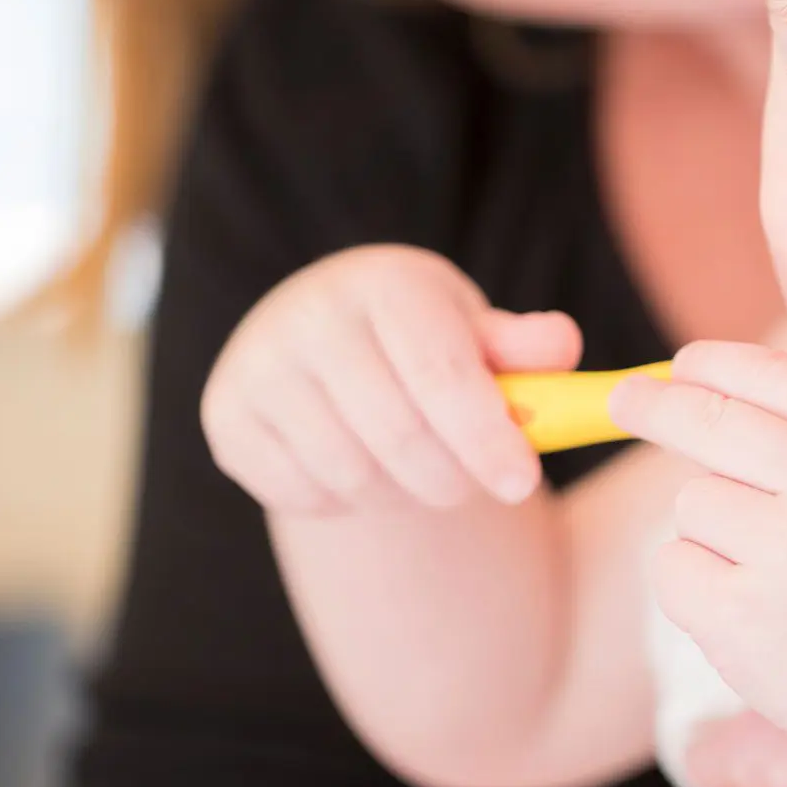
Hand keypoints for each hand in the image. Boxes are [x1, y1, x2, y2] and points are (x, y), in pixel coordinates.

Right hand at [203, 244, 580, 514]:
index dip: (485, 435)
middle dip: (452, 478)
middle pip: (398, 434)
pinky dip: (342, 503)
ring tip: (415, 471)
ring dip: (399, 494)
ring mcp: (257, 365)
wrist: (322, 340)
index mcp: (384, 284)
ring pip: (350, 474)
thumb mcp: (474, 332)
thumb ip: (524, 347)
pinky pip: (299, 495)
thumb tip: (562, 344)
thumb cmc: (419, 339)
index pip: (439, 372)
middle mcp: (309, 315)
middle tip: (476, 487)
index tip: (522, 484)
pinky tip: (356, 467)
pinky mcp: (225, 417)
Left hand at [610, 341, 786, 754]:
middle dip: (656, 406)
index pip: (774, 374)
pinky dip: (694, 587)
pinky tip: (751, 615)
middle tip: (625, 400)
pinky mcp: (740, 615)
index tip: (680, 365)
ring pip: (691, 502)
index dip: (715, 363)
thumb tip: (711, 381)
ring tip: (776, 580)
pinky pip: (671, 566)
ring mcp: (785, 553)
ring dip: (710, 533)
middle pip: (709, 420)